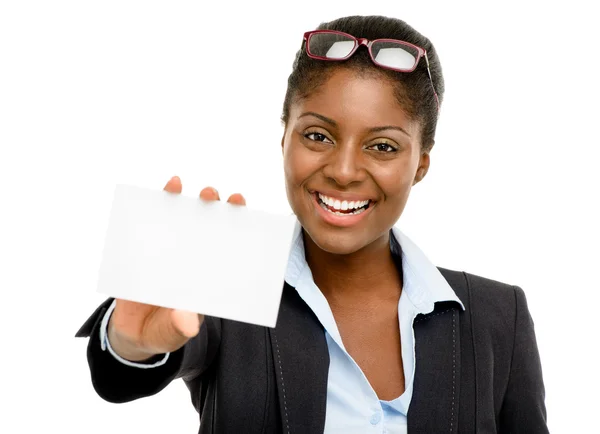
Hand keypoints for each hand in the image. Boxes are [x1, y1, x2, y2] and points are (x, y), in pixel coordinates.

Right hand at [107, 176, 245, 360]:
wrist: (132, 332)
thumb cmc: (162, 331)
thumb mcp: (171, 334)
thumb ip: (178, 328)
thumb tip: (189, 322)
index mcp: (210, 278)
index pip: (231, 252)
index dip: (243, 235)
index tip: (251, 221)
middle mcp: (197, 259)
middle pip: (214, 231)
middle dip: (224, 213)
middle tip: (228, 200)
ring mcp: (174, 250)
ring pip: (190, 220)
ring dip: (198, 202)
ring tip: (206, 192)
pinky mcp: (150, 245)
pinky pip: (159, 219)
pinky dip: (164, 201)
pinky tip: (172, 185)